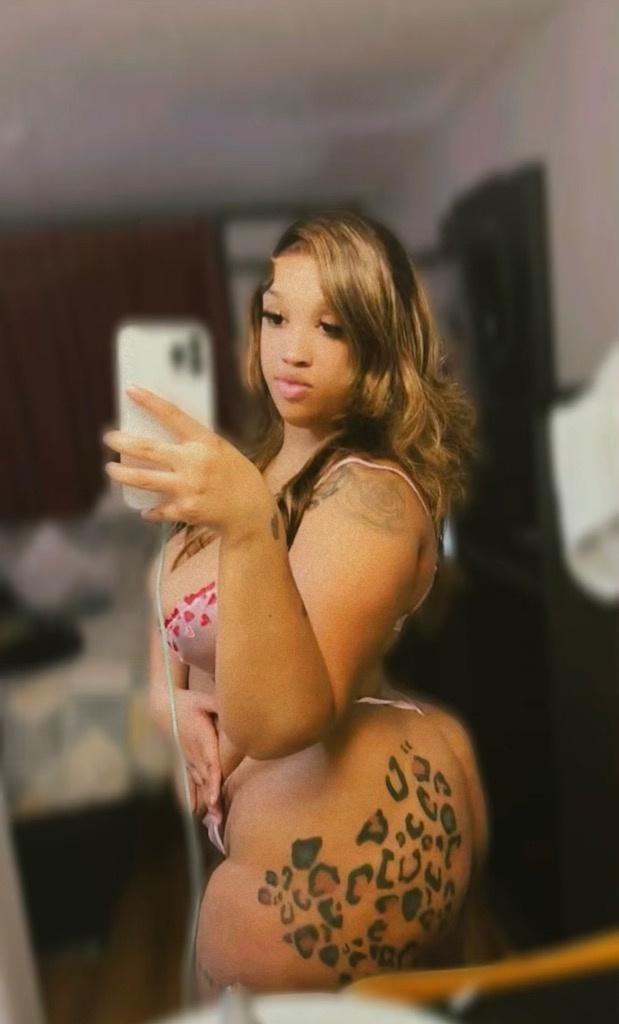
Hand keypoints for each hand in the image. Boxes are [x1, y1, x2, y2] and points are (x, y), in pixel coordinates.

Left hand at [102, 386, 271, 540]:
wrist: (252, 513)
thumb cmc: (237, 477)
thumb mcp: (220, 452)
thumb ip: (195, 445)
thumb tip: (159, 440)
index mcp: (206, 443)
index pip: (173, 415)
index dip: (150, 402)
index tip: (130, 389)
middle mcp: (195, 463)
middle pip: (147, 448)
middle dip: (122, 441)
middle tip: (109, 437)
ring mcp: (188, 488)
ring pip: (143, 479)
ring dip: (122, 473)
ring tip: (111, 469)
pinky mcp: (184, 510)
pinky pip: (158, 509)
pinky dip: (151, 510)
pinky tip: (147, 510)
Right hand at [153, 687, 222, 814]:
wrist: (165, 708)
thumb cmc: (189, 702)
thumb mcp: (206, 699)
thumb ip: (221, 706)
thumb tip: (239, 709)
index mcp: (201, 737)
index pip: (210, 762)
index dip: (212, 781)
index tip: (214, 797)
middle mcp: (194, 752)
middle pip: (206, 779)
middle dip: (212, 799)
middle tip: (218, 819)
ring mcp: (189, 758)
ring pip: (199, 783)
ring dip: (206, 802)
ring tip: (214, 821)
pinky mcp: (186, 761)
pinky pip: (190, 781)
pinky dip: (193, 796)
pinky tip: (195, 811)